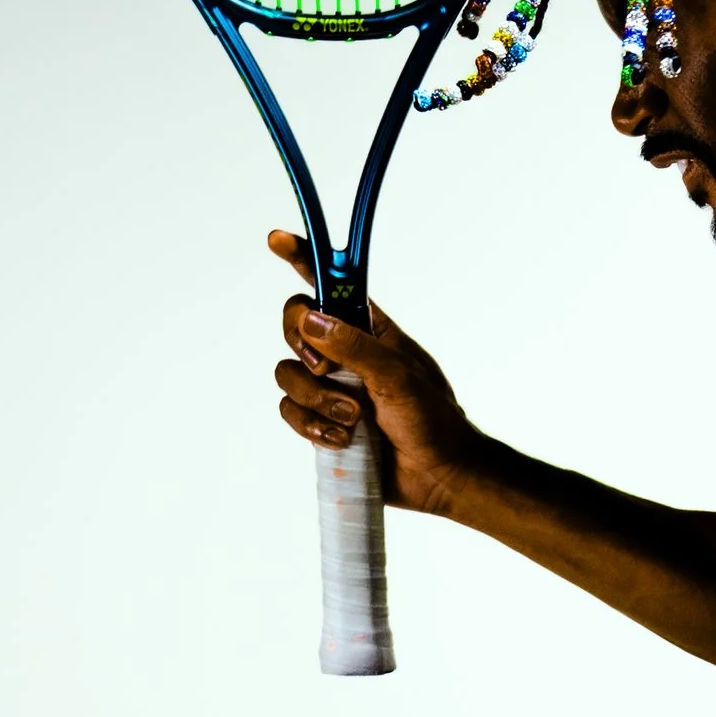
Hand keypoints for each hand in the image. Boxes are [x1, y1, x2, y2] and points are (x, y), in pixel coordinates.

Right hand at [269, 228, 482, 513]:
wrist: (438, 476)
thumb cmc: (432, 420)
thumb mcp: (397, 376)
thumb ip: (353, 346)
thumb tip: (310, 319)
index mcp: (369, 330)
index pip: (331, 286)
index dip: (303, 259)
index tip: (276, 240)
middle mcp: (344, 353)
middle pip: (294, 327)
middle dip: (304, 348)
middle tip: (328, 369)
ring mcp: (330, 388)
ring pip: (287, 374)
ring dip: (317, 398)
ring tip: (354, 418)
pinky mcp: (321, 421)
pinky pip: (290, 412)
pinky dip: (312, 426)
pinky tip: (342, 439)